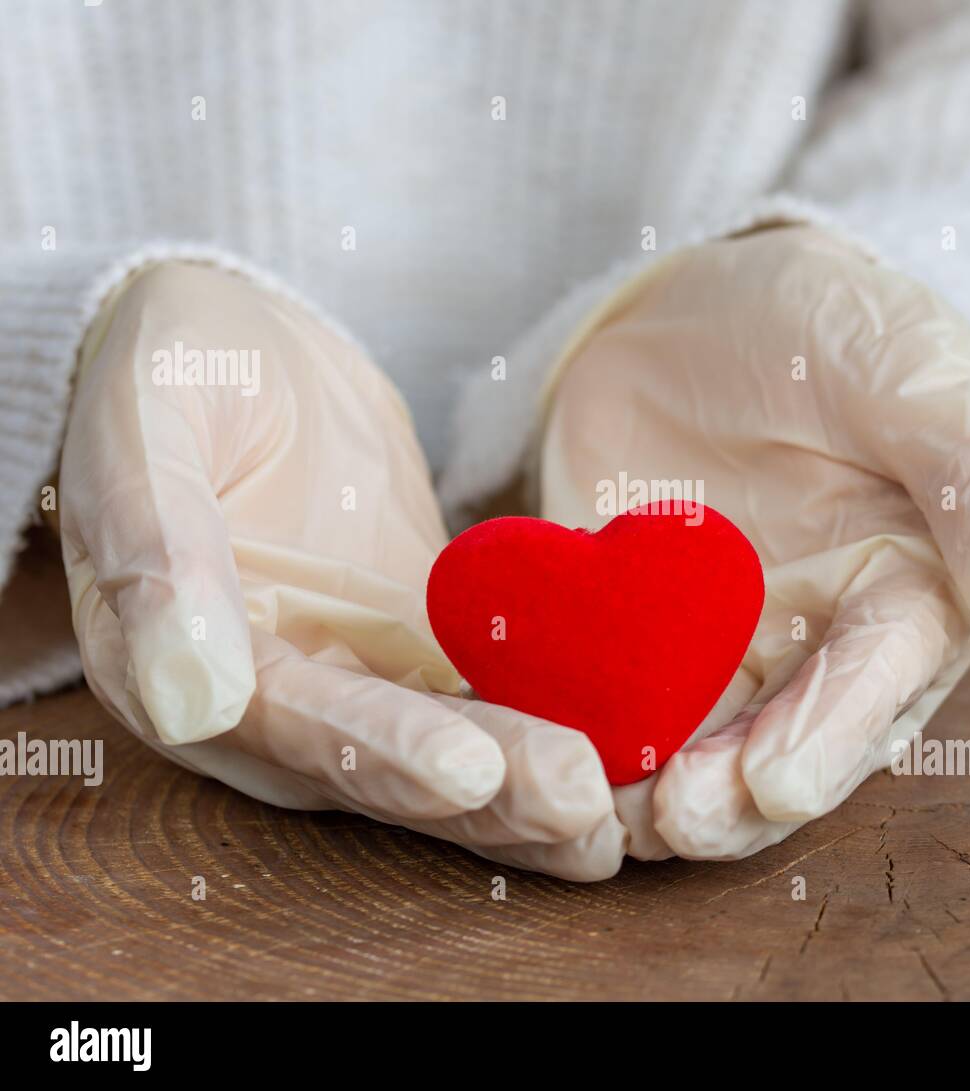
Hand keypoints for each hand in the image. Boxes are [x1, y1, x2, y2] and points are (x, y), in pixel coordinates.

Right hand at [60, 262, 621, 879]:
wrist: (250, 340)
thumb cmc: (177, 362)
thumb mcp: (146, 421)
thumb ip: (156, 544)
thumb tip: (187, 695)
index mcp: (169, 665)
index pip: (289, 724)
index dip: (379, 752)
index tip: (468, 772)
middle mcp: (268, 698)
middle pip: (382, 765)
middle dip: (484, 795)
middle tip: (581, 803)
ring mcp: (352, 674)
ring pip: (443, 751)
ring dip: (526, 786)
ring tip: (616, 807)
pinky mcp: (420, 645)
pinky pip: (485, 696)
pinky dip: (548, 723)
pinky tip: (624, 754)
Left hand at [539, 226, 969, 861]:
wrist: (699, 308)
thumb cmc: (831, 327)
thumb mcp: (913, 371)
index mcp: (910, 587)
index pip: (880, 674)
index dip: (831, 731)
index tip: (777, 784)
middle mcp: (825, 637)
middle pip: (792, 738)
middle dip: (740, 792)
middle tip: (680, 820)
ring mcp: (729, 642)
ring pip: (708, 743)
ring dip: (666, 790)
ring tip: (617, 815)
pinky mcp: (645, 633)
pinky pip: (624, 696)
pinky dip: (596, 734)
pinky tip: (556, 757)